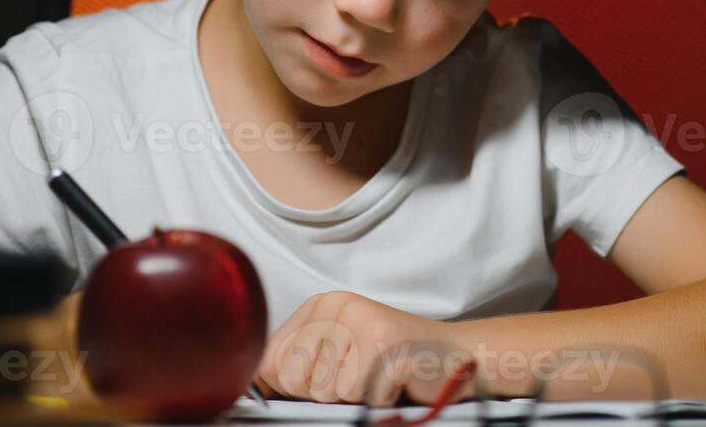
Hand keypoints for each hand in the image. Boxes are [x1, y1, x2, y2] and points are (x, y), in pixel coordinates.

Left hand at [256, 290, 466, 405]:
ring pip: (323, 391)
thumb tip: (248, 390)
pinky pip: (355, 395)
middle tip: (359, 377)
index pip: (268, 363)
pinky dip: (376, 400)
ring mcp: (360, 320)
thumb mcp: (337, 356)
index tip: (330, 377)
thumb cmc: (393, 364)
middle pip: (292, 378)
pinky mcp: (383, 342)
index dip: (293, 387)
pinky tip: (394, 381)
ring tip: (378, 377)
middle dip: (323, 393)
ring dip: (353, 397)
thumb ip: (297, 365)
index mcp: (319, 306)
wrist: (457, 358)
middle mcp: (337, 305)